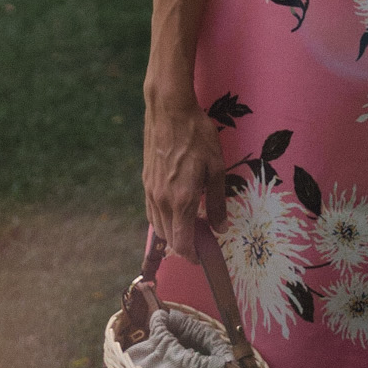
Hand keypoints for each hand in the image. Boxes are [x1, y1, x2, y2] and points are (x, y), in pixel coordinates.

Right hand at [143, 91, 227, 262]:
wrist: (169, 110)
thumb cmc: (197, 135)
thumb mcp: (217, 166)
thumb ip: (218, 200)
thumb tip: (221, 227)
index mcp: (181, 200)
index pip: (182, 243)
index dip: (192, 256)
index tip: (202, 257)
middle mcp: (162, 201)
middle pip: (169, 239)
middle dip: (184, 245)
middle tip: (202, 239)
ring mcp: (151, 191)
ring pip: (158, 227)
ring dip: (173, 233)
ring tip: (191, 224)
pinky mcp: (145, 181)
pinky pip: (152, 211)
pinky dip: (163, 219)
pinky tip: (176, 208)